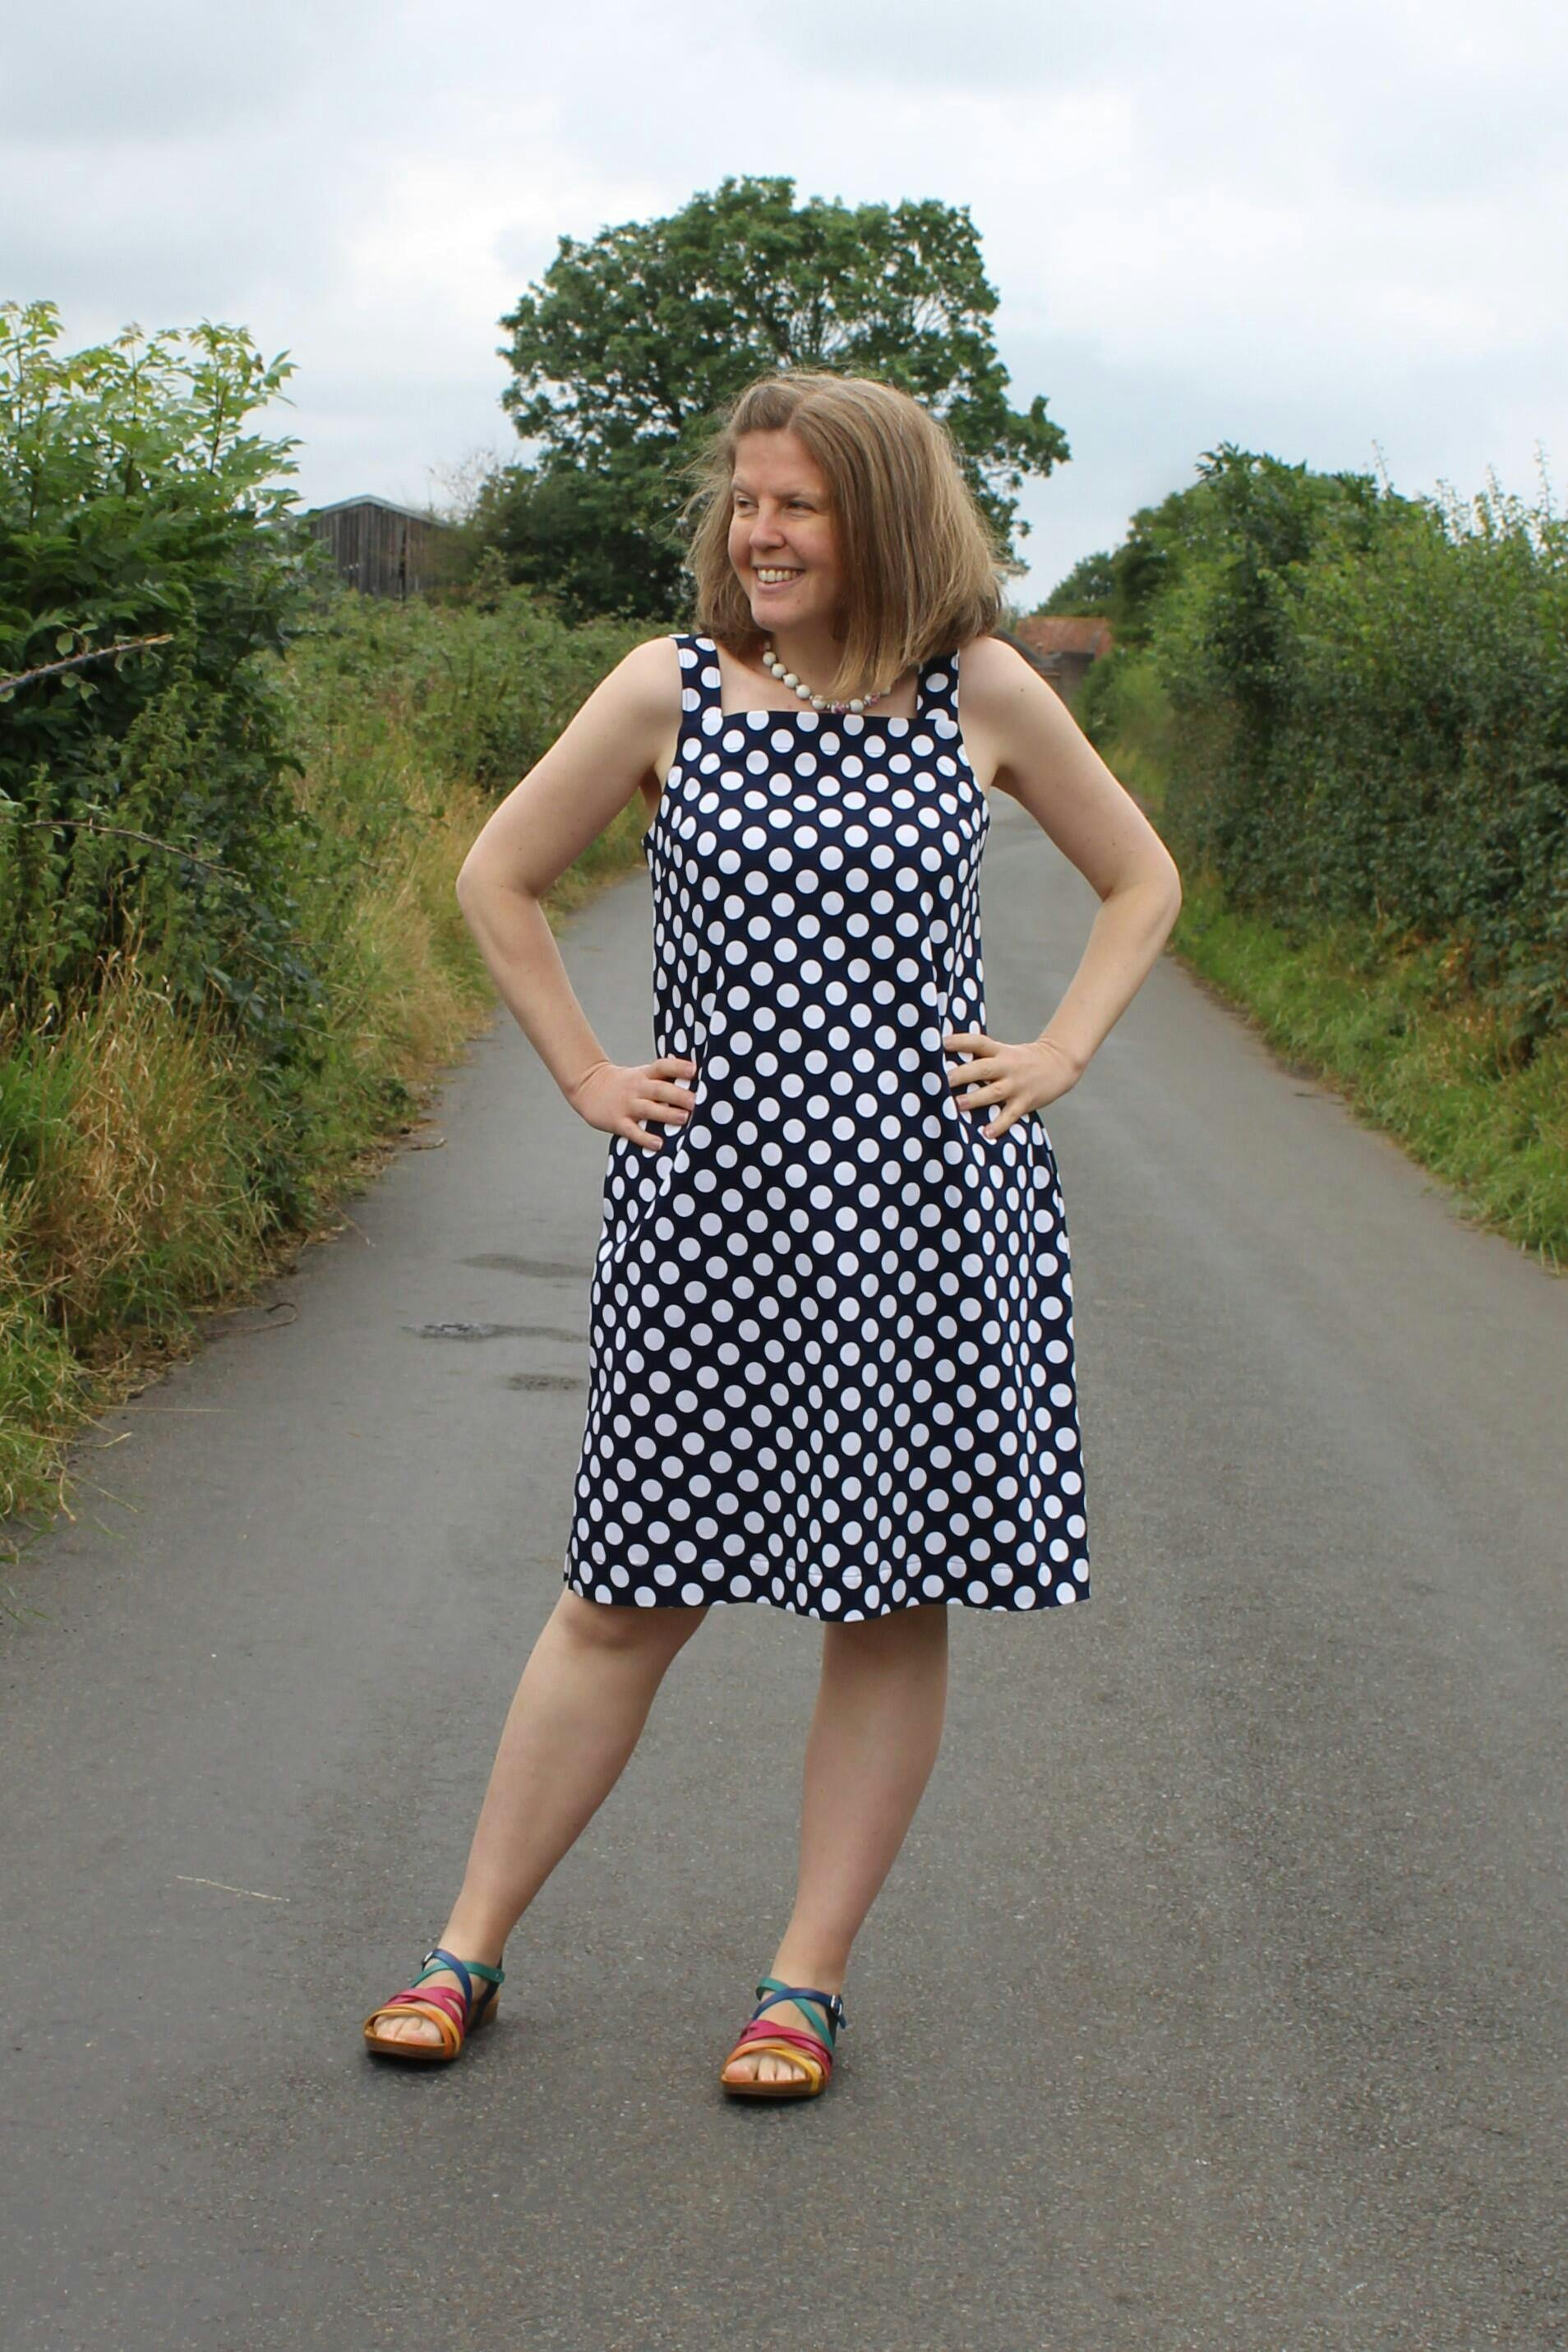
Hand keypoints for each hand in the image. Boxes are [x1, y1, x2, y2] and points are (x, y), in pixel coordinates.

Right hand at [567, 1055, 696, 1150]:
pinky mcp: (618, 1122)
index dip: (678, 1067)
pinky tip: (658, 1144)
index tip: (694, 1070)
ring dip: (667, 1114)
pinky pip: (632, 1131)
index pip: (662, 1066)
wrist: (588, 1088)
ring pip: (649, 1109)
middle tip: (697, 1101)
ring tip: (684, 1118)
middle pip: (660, 1089)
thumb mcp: (641, 1074)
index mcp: (645, 1075)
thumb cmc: (624, 1084)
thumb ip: (664, 1076)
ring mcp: (627, 1105)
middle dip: (679, 1095)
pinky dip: (645, 1138)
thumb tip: (694, 1073)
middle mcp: (637, 1088)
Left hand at [942, 1030, 1081, 1140]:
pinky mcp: (1026, 1101)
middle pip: (982, 1068)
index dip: (960, 1041)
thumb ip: (982, 1058)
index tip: (941, 1043)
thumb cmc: (1023, 1060)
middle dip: (962, 1074)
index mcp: (1000, 1051)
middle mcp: (1007, 1066)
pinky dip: (999, 1125)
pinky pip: (1010, 1115)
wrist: (1059, 1064)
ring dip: (975, 1099)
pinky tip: (986, 1133)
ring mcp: (1017, 1085)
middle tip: (943, 1080)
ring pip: (994, 1092)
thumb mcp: (1004, 1052)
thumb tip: (948, 1065)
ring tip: (957, 1105)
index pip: (978, 1042)